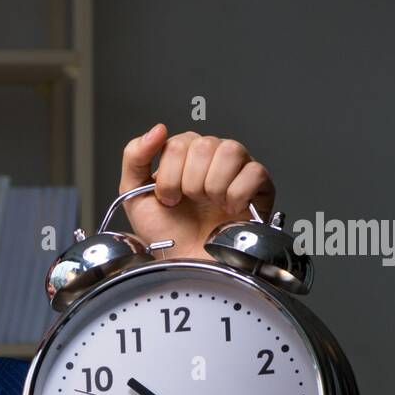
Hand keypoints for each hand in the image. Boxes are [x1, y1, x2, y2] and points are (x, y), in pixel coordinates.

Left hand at [118, 124, 274, 260]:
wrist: (187, 265)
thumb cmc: (166, 234)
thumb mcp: (134, 195)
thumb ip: (135, 157)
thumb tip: (157, 129)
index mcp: (184, 156)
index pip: (179, 142)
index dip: (169, 175)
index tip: (168, 198)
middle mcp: (212, 157)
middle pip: (203, 145)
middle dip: (188, 182)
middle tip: (189, 203)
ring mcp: (237, 169)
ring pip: (229, 151)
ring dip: (212, 186)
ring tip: (209, 205)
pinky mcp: (260, 186)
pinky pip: (254, 172)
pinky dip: (236, 194)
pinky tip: (229, 208)